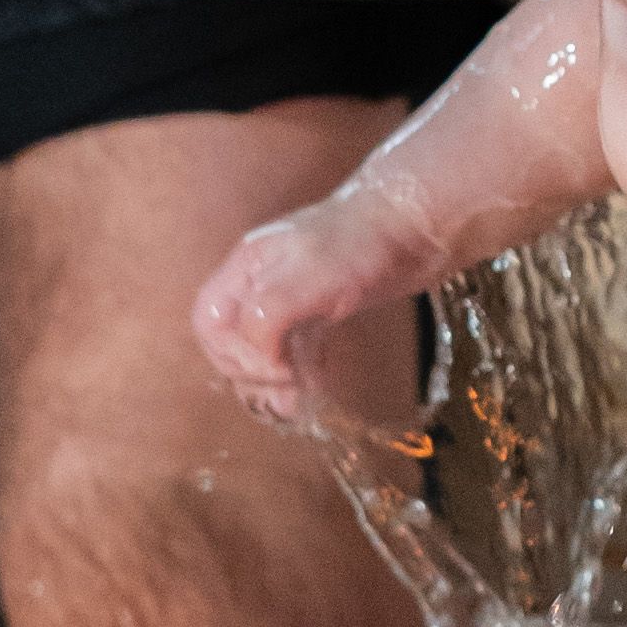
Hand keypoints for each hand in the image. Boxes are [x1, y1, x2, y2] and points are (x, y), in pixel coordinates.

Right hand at [192, 192, 401, 416]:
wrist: (417, 223)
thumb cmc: (360, 245)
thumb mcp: (306, 277)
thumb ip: (267, 317)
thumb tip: (258, 360)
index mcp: (247, 267)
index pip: (209, 320)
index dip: (231, 353)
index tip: (275, 369)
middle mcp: (262, 280)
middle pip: (229, 338)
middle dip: (252, 371)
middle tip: (288, 391)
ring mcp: (293, 293)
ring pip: (262, 345)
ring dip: (274, 379)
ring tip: (298, 403)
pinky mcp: (322, 305)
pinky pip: (294, 345)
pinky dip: (299, 368)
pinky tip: (317, 382)